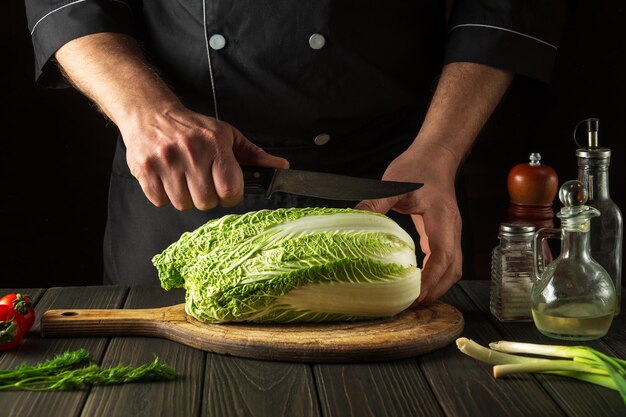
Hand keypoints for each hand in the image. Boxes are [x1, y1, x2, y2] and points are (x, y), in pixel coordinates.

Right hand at [121, 105, 288, 209]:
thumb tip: (281, 167)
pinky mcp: (145, 169)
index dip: (230, 196)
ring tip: (184, 178)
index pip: (230, 189)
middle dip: (207, 197)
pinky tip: (168, 179)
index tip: (226, 190)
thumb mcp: (227, 135)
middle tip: (202, 182)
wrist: (151, 113)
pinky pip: (160, 202)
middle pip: (206, 202)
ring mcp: (166, 161)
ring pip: (183, 205)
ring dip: (185, 197)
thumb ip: (254, 155)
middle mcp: (191, 152)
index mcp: (215, 144)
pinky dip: (164, 196)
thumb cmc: (194, 128)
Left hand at [355, 144, 462, 303]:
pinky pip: (445, 260)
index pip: (442, 257)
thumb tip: (355, 217)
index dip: (431, 280)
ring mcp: (450, 233)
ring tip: (415, 299)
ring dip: (438, 286)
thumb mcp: (393, 183)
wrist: (435, 156)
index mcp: (442, 220)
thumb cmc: (418, 168)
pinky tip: (418, 281)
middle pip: (452, 270)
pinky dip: (435, 276)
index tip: (416, 295)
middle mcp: (451, 230)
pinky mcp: (443, 233)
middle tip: (411, 305)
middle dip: (435, 291)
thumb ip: (376, 201)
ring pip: (453, 268)